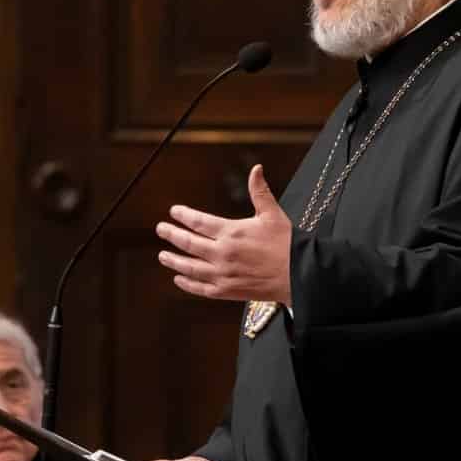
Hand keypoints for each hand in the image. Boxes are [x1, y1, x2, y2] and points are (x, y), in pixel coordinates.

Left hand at [156, 165, 290, 304]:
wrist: (299, 274)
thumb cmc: (287, 243)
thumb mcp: (272, 213)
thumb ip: (259, 191)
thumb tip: (256, 169)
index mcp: (231, 231)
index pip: (199, 222)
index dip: (184, 216)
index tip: (174, 212)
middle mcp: (222, 253)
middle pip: (188, 243)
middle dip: (172, 235)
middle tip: (161, 229)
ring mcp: (223, 274)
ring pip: (190, 267)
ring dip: (174, 261)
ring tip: (163, 256)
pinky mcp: (227, 291)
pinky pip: (201, 288)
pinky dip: (188, 284)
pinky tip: (179, 279)